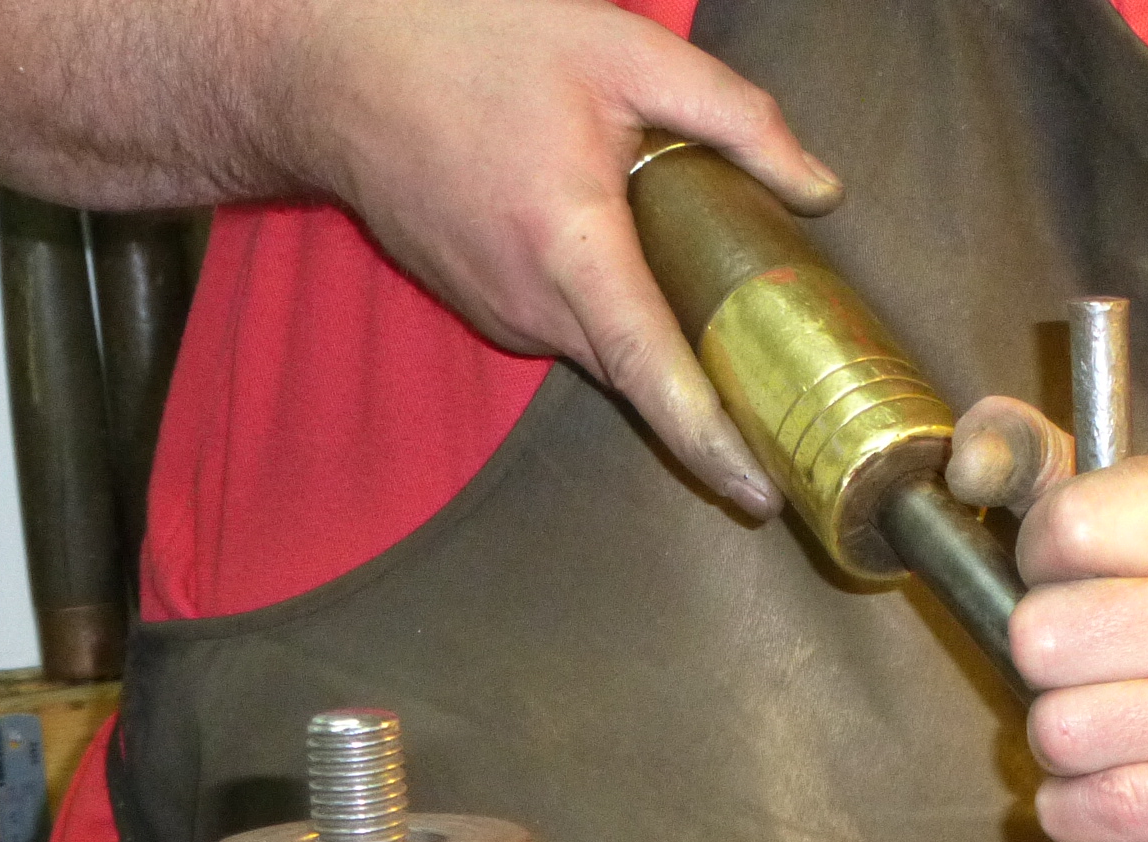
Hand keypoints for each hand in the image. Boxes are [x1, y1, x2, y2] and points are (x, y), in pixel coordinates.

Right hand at [274, 0, 839, 516]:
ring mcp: (498, 315)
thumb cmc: (468, 39)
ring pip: (606, 354)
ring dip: (653, 338)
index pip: (653, 372)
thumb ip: (736, 118)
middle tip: (779, 407)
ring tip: (700, 298)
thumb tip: (820, 191)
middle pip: (641, 377)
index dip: (711, 442)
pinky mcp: (481, 310)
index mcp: (570, 247)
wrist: (327, 60)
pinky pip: (567, 331)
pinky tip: (617, 256)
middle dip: (710, 403)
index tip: (759, 492)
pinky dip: (605, 312)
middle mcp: (528, 303)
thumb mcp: (621, 51)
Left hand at [951, 398, 1147, 841]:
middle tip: (1106, 664)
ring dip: (1068, 739)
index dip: (1045, 561)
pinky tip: (1125, 779)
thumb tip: (970, 459)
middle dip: (1051, 663)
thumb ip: (1045, 468)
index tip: (1088, 579)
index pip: (1066, 527)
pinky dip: (1082, 806)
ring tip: (1121, 723)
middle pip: (1044, 639)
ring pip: (1060, 731)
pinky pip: (1094, 804)